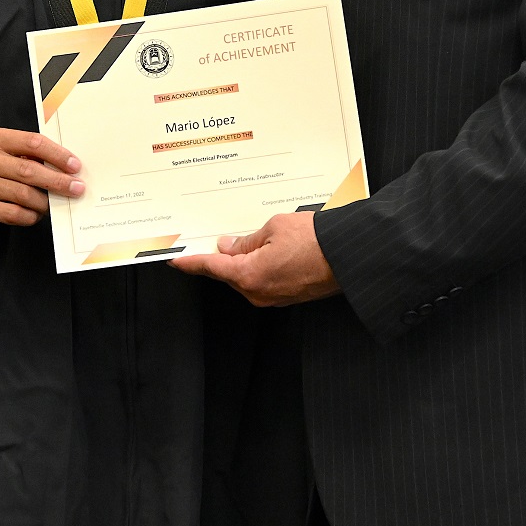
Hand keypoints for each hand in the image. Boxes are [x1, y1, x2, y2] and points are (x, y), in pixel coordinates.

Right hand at [0, 128, 83, 233]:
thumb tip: (65, 168)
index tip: (75, 166)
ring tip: (51, 204)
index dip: (57, 154)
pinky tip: (34, 214)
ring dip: (44, 202)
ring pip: (24, 195)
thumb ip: (27, 156)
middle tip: (77, 188)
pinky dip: (30, 216)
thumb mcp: (1, 153)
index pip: (32, 142)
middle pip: (30, 170)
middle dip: (58, 181)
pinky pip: (14, 213)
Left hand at [170, 211, 338, 306]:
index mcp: (249, 276)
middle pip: (227, 274)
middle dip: (217, 258)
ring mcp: (274, 297)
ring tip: (239, 238)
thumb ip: (246, 241)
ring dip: (239, 261)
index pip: (211, 268)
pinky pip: (262, 281)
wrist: (351, 257)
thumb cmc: (316, 240)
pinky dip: (256, 267)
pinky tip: (260, 250)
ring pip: (245, 278)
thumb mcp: (274, 228)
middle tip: (206, 240)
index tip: (174, 259)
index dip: (190, 262)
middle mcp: (259, 293)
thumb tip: (229, 246)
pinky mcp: (288, 296)